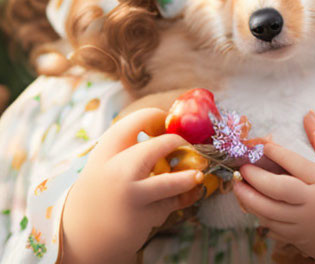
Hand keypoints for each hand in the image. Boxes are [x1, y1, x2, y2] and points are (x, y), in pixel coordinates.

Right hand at [61, 108, 205, 263]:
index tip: (166, 121)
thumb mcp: (103, 165)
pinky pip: (169, 205)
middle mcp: (117, 171)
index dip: (156, 116)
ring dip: (189, 177)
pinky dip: (183, 198)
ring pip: (170, 182)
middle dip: (178, 143)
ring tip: (199, 174)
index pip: (135, 121)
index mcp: (105, 152)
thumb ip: (126, 149)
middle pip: (158, 147)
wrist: (77, 237)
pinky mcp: (141, 218)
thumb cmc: (98, 194)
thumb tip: (166, 129)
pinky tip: (192, 193)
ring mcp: (130, 195)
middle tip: (189, 146)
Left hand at [232, 112, 314, 263]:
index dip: (278, 154)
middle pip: (279, 191)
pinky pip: (273, 227)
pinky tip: (251, 203)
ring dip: (250, 199)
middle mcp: (312, 204)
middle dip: (257, 179)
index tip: (264, 144)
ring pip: (271, 212)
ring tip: (237, 186)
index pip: (297, 165)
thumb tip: (308, 116)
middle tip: (242, 168)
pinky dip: (259, 215)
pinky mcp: (298, 238)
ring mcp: (303, 224)